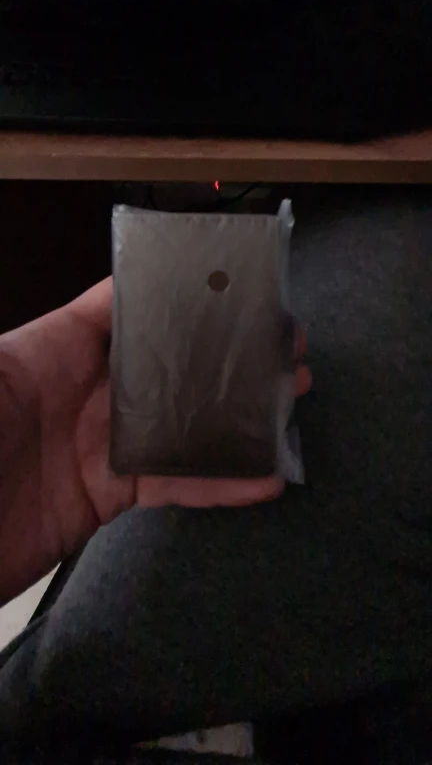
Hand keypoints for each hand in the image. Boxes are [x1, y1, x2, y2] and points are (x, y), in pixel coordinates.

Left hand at [0, 279, 311, 602]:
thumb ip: (52, 336)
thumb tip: (108, 290)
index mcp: (59, 347)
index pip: (129, 306)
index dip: (181, 292)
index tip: (237, 284)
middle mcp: (90, 389)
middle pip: (170, 363)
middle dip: (227, 351)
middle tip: (283, 342)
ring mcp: (102, 443)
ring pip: (184, 421)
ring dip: (237, 411)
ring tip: (290, 397)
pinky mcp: (108, 496)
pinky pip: (173, 485)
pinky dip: (219, 483)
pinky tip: (264, 477)